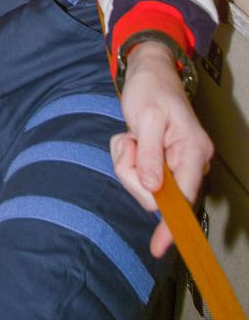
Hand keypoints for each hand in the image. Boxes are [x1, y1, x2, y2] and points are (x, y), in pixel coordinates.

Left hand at [110, 40, 212, 256]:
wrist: (148, 72)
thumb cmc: (151, 89)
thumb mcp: (147, 117)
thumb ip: (149, 153)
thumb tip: (153, 188)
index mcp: (192, 151)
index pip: (184, 197)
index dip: (171, 223)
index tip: (160, 247)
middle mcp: (188, 162)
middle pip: (154, 193)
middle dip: (132, 172)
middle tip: (130, 142)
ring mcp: (173, 164)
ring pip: (141, 185)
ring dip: (127, 162)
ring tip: (131, 136)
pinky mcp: (159, 164)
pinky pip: (135, 174)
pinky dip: (126, 157)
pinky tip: (131, 138)